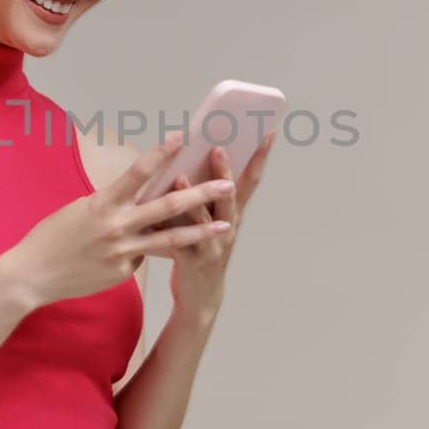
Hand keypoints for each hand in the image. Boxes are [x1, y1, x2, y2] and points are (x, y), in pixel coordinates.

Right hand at [12, 132, 236, 307]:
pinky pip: (143, 257)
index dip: (161, 153)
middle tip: (226, 182)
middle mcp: (116, 226)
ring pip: (169, 239)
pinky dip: (145, 250)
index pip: (138, 173)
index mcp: (102, 203)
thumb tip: (142, 205)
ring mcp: (122, 251)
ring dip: (200, 230)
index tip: (182, 137)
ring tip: (226, 225)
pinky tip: (129, 252)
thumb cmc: (54, 236)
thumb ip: (114, 206)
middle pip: (166, 206)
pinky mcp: (123, 272)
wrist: (31, 275)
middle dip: (200, 193)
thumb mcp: (82, 210)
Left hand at [163, 131, 276, 319]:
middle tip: (219, 147)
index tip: (268, 132)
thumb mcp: (207, 220)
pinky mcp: (194, 261)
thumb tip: (191, 158)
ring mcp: (214, 245)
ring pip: (207, 219)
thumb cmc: (200, 250)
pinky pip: (182, 241)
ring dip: (195, 197)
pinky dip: (173, 227)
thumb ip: (203, 195)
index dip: (260, 157)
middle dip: (225, 171)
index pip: (250, 181)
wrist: (200, 296)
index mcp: (233, 214)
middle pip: (230, 196)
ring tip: (182, 176)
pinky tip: (161, 216)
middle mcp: (228, 227)